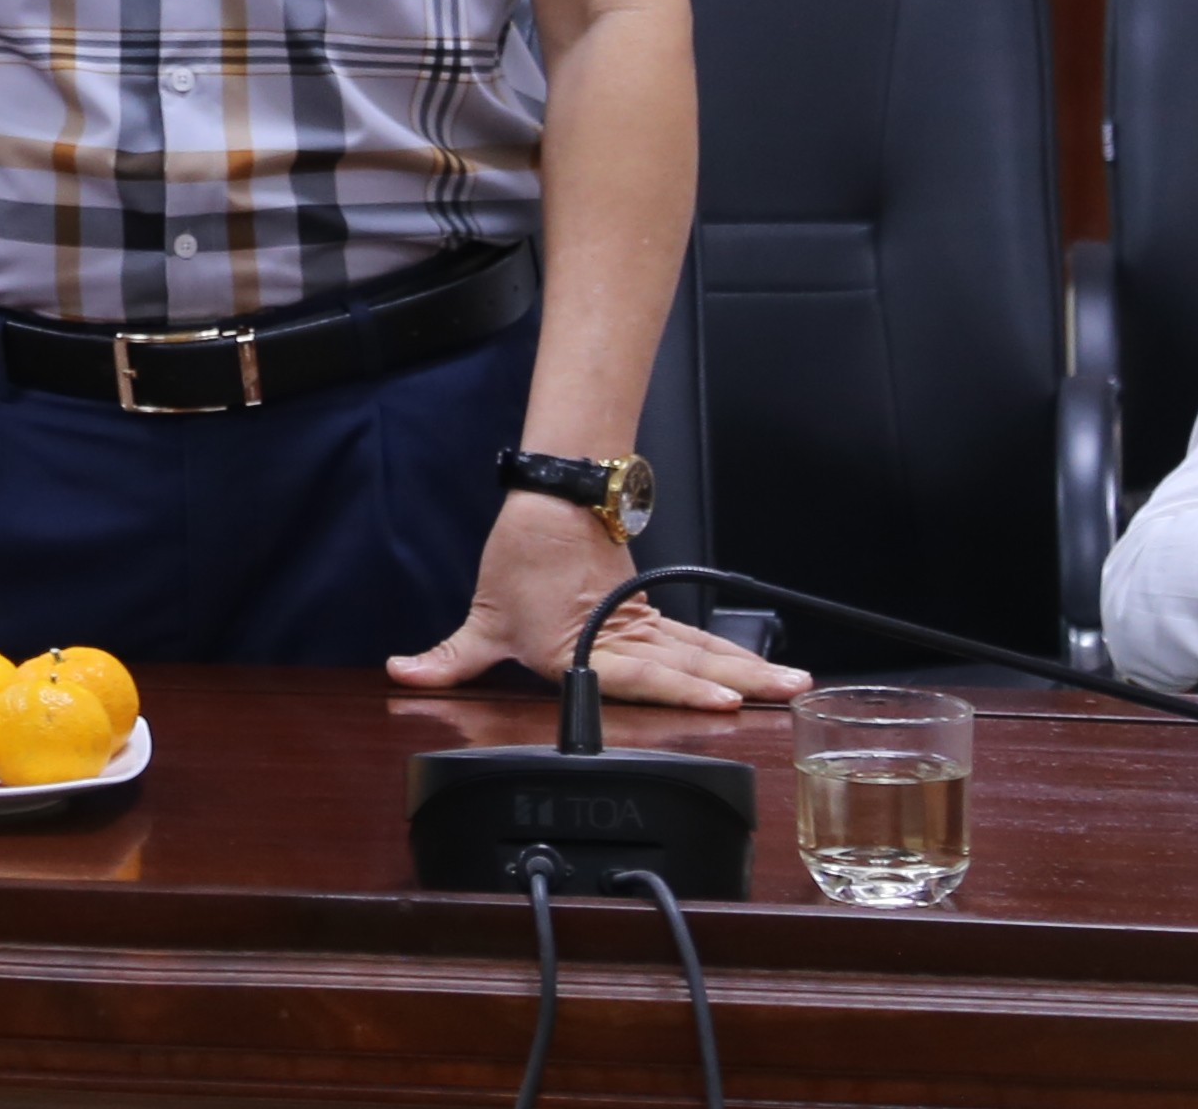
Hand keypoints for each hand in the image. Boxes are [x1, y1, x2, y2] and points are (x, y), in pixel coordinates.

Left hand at [387, 489, 807, 711]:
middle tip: (787, 697)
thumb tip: (403, 674)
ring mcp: (642, 625)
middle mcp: (620, 639)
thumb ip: (448, 660)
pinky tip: (761, 672)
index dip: (683, 689)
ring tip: (794, 686)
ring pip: (702, 652)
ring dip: (748, 669)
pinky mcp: (651, 615)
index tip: (722, 698)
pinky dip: (730, 657)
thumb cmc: (519, 557)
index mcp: (580, 650)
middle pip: (689, 665)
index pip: (639, 676)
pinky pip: (696, 640)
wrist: (550, 499)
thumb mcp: (481, 620)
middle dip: (740, 683)